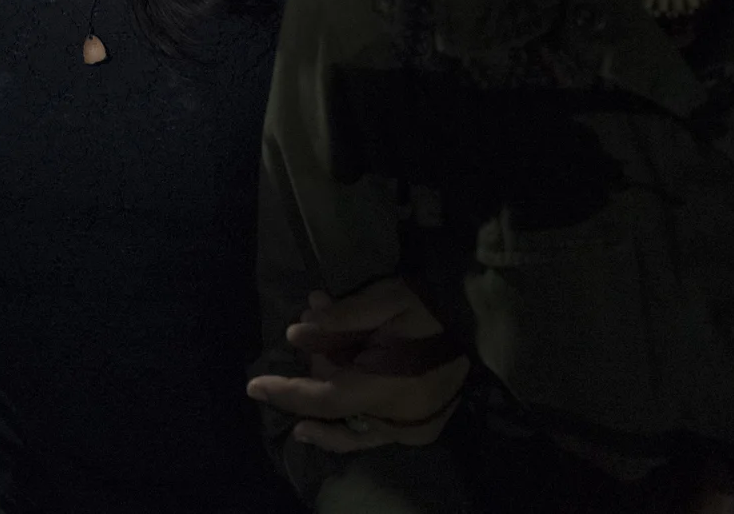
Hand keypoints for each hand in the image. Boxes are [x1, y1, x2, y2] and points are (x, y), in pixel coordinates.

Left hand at [247, 279, 469, 454]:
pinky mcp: (423, 428)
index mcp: (387, 389)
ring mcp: (413, 429)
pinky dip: (351, 422)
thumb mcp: (383, 299)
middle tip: (296, 354)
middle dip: (310, 385)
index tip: (252, 387)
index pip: (323, 398)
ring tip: (304, 393)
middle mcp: (398, 420)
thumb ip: (339, 318)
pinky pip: (376, 434)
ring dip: (326, 409)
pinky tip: (334, 409)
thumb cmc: (430, 305)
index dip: (286, 393)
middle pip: (336, 414)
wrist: (481, 320)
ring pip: (354, 432)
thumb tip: (295, 333)